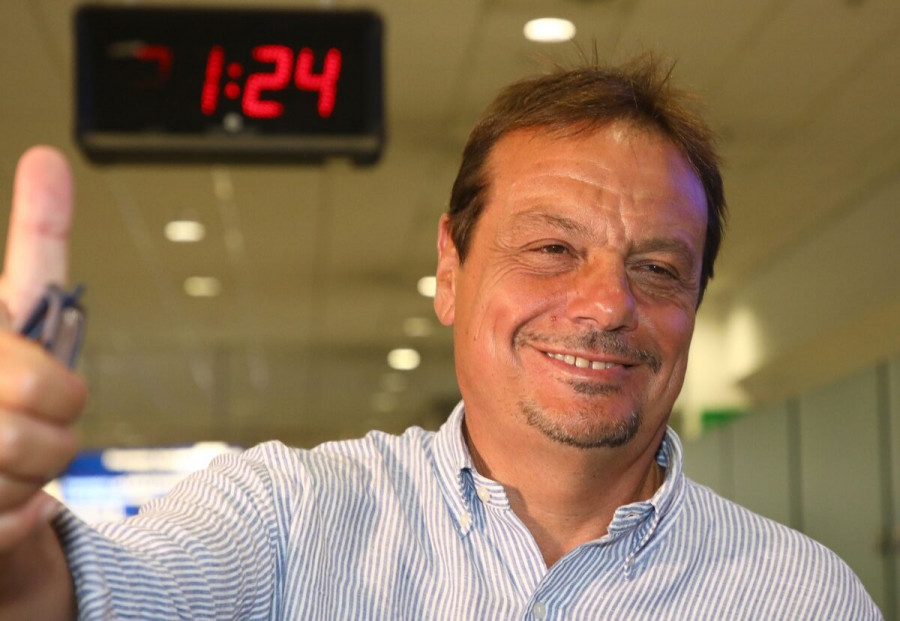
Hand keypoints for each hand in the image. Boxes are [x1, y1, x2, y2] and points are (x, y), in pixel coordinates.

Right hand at [0, 146, 86, 551]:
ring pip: (25, 471)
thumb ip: (36, 238)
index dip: (44, 385)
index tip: (41, 395)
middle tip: (38, 424)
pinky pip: (9, 523)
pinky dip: (20, 520)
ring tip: (6, 462)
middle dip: (58, 424)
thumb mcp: (21, 307)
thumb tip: (48, 158)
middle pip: (36, 406)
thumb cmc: (7, 391)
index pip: (32, 376)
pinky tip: (2, 507)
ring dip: (36, 476)